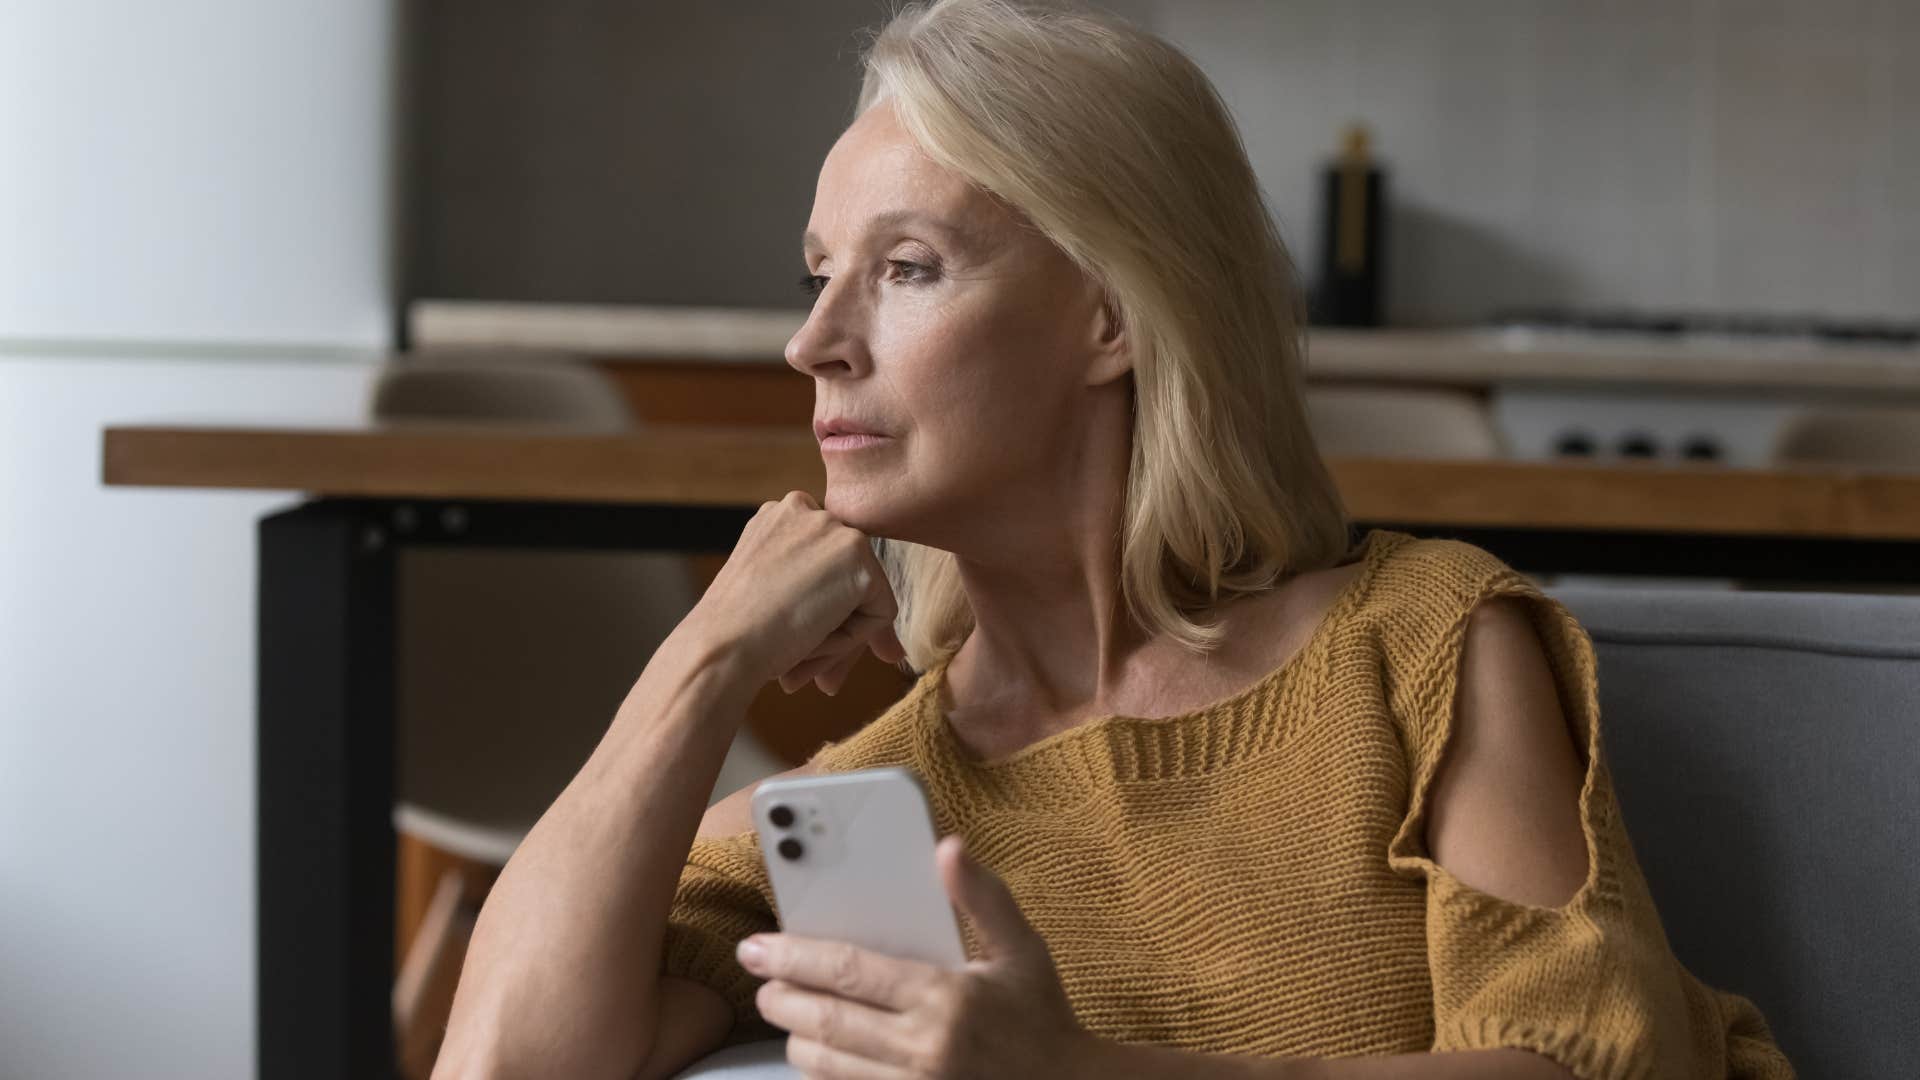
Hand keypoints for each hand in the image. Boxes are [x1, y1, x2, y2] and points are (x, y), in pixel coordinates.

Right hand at [681, 490, 905, 695]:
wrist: (720, 645)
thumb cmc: (736, 633)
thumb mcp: (773, 598)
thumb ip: (817, 600)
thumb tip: (893, 651)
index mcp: (778, 516)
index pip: (825, 566)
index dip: (818, 610)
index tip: (790, 639)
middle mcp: (806, 509)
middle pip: (848, 580)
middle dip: (834, 627)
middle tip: (801, 665)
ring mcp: (834, 529)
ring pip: (865, 598)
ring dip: (839, 635)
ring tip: (796, 652)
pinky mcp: (858, 557)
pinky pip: (880, 614)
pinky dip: (852, 640)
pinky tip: (812, 640)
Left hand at [737, 834, 1093, 1078]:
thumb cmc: (1040, 1015)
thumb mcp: (1023, 949)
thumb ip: (983, 898)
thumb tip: (947, 847)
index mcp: (946, 998)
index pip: (849, 973)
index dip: (795, 956)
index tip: (758, 946)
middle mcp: (924, 1048)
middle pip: (826, 1022)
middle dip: (782, 998)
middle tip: (761, 979)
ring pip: (826, 1065)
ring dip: (796, 1038)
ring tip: (787, 1013)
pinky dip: (824, 1073)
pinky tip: (819, 1052)